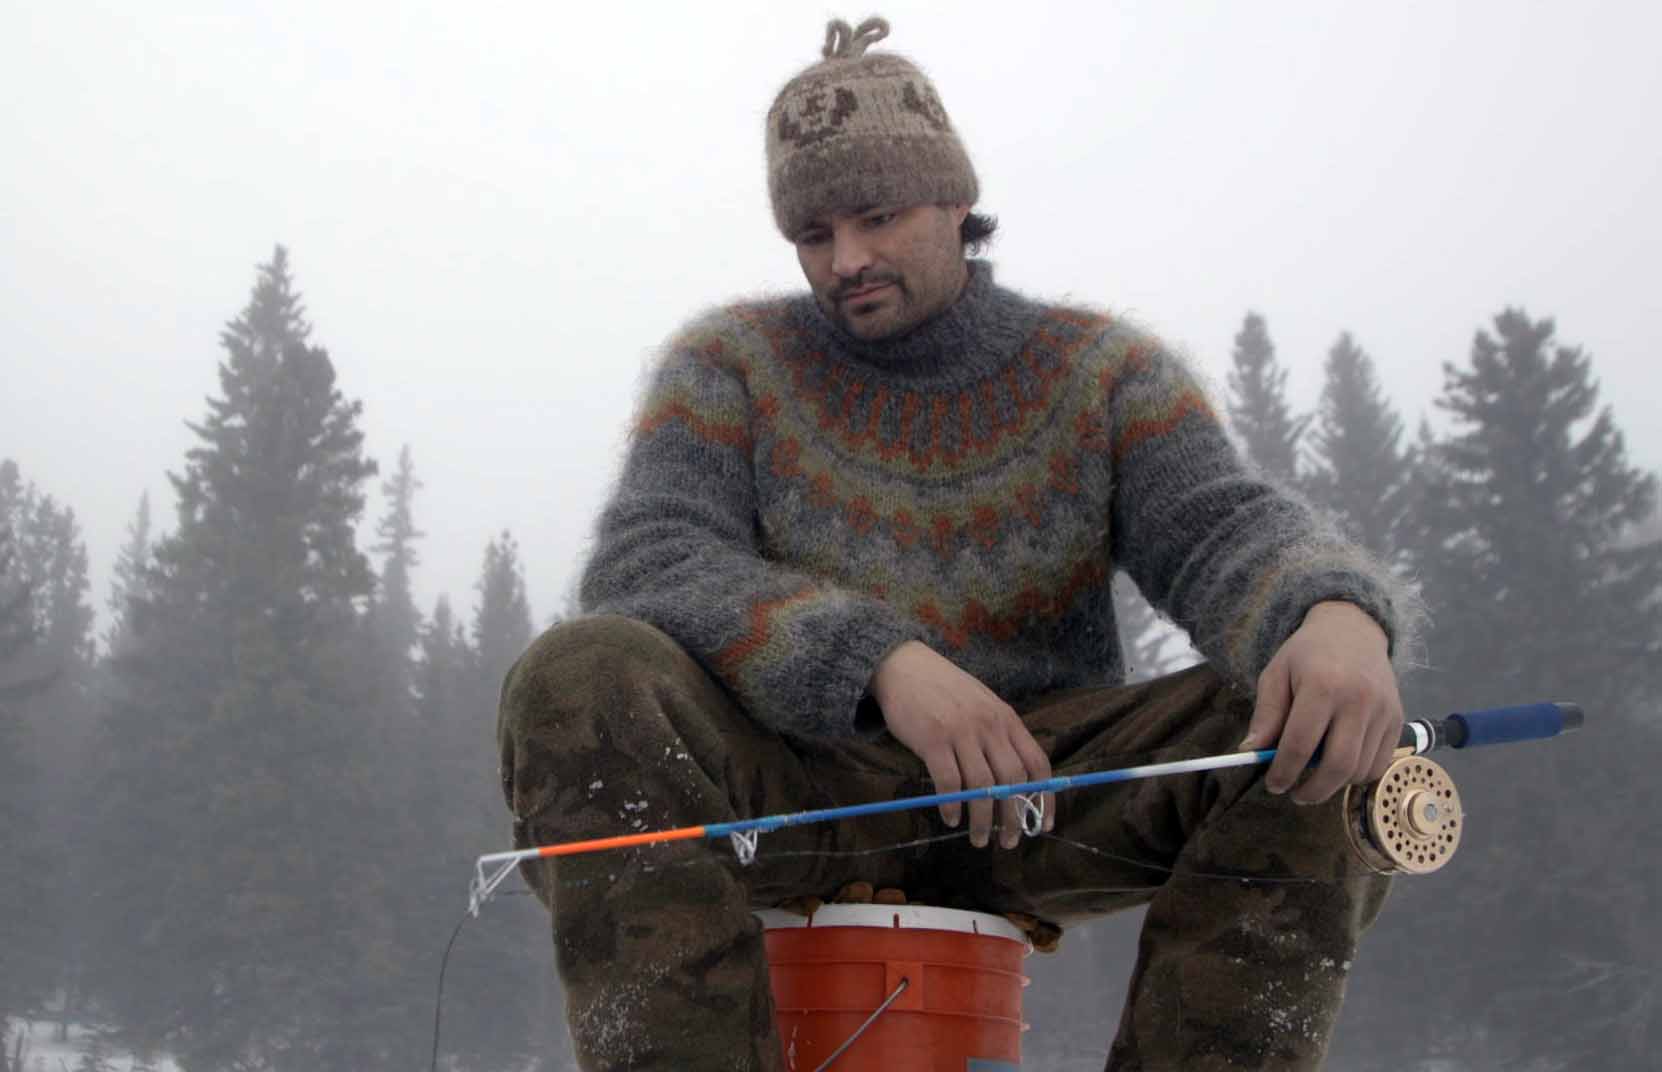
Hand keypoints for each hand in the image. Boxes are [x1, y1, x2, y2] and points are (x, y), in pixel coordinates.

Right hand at [868, 641, 1054, 848]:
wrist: (904, 665)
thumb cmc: (944, 689)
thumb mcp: (983, 704)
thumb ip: (999, 735)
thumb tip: (1013, 781)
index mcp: (1007, 719)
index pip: (1037, 763)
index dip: (1045, 797)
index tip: (1043, 824)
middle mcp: (989, 726)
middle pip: (1012, 781)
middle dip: (1014, 817)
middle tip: (1009, 841)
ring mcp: (961, 732)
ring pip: (982, 788)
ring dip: (982, 820)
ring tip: (978, 839)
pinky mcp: (933, 740)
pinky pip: (948, 782)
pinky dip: (952, 805)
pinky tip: (950, 818)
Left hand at [1239, 601, 1402, 804]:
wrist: (1352, 630)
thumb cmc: (1307, 654)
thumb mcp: (1276, 674)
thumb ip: (1266, 715)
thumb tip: (1251, 752)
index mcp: (1322, 685)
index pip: (1300, 744)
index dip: (1284, 771)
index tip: (1274, 784)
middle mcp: (1358, 699)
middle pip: (1338, 765)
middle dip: (1313, 790)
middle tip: (1296, 794)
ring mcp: (1383, 710)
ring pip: (1361, 769)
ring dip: (1336, 784)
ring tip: (1315, 778)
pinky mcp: (1398, 719)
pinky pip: (1381, 763)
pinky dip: (1359, 774)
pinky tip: (1339, 766)